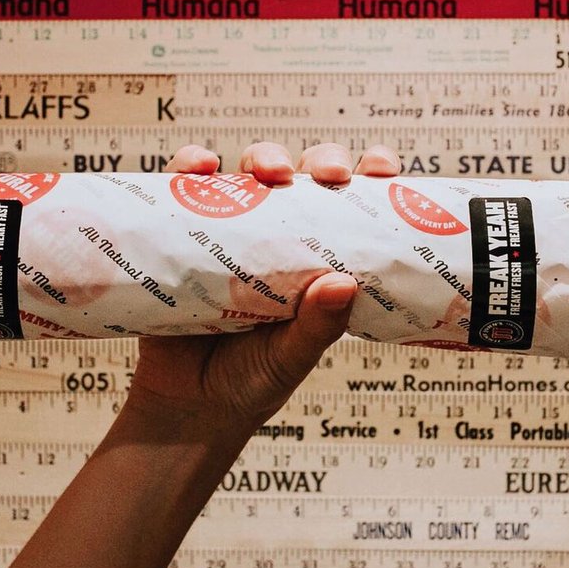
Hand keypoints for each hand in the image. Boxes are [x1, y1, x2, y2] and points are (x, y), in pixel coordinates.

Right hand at [122, 141, 399, 451]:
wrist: (186, 411)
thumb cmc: (252, 382)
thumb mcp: (293, 357)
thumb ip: (318, 326)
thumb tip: (344, 282)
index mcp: (318, 260)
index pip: (352, 206)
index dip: (370, 176)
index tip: (383, 169)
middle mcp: (278, 236)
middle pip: (306, 176)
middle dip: (322, 160)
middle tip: (330, 174)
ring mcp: (232, 232)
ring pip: (250, 172)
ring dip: (263, 156)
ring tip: (269, 171)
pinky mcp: (185, 235)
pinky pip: (186, 190)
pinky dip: (190, 168)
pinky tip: (198, 168)